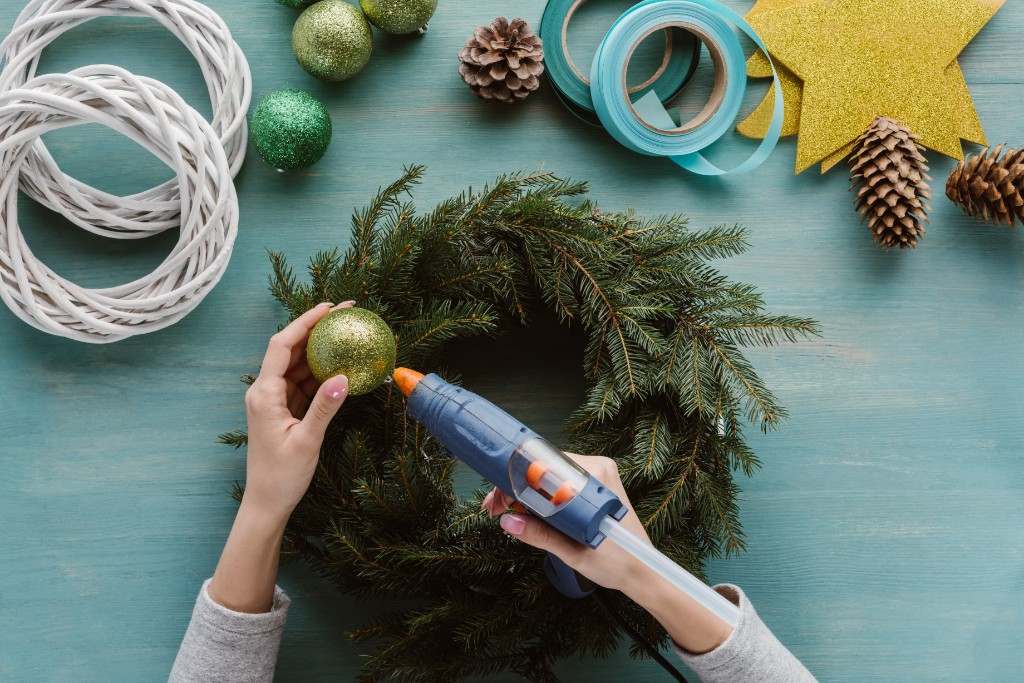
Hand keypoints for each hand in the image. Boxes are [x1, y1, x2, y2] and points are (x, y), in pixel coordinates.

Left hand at [209, 301, 353, 613]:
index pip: (283, 346)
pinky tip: (339, 365)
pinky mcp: (282, 410)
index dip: (305, 322)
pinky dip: (319, 372)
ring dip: (318, 349)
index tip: (329, 307)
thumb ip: (324, 407)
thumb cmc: (282, 476)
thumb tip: (343, 377)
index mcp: (264, 394)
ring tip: (345, 334)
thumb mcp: (307, 441)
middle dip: (315, 329)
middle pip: (289, 349)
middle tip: (345, 314)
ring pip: (296, 365)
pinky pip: (301, 382)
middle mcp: (264, 391)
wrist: (266, 503)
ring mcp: (273, 400)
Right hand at [482, 454, 648, 592]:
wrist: (643, 571)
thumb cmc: (617, 563)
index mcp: (594, 477)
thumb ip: (541, 535)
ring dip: (526, 493)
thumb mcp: (573, 552)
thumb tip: (509, 521)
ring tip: (510, 513)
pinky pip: (559, 483)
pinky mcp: (595, 485)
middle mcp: (596, 469)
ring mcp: (596, 476)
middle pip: (543, 468)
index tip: (496, 500)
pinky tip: (530, 512)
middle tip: (496, 510)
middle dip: (515, 488)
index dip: (513, 480)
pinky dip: (541, 496)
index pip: (543, 464)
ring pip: (548, 475)